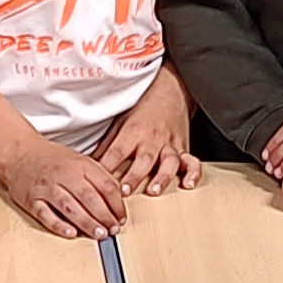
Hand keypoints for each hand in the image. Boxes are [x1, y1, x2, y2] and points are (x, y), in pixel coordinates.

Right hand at [0, 133, 127, 239]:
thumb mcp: (79, 160)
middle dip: (104, 216)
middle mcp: (64, 175)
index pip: (105, 185)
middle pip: (89, 198)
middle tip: (113, 229)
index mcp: (80, 165)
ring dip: (87, 223)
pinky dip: (58, 225)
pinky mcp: (31, 200)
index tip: (121, 216)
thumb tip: (117, 199)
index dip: (117, 204)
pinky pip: (45, 214)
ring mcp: (47, 188)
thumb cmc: (51, 159)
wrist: (19, 152)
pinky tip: (71, 233)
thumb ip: (97, 177)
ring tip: (99, 234)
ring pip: (70, 207)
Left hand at [91, 75, 198, 197]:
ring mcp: (170, 145)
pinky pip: (192, 162)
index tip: (100, 181)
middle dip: (134, 176)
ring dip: (161, 177)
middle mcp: (152, 140)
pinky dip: (192, 173)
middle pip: (143, 160)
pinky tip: (188, 184)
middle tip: (124, 192)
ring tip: (154, 191)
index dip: (108, 166)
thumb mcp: (121, 122)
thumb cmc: (143, 109)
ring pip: (168, 163)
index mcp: (133, 132)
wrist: (171, 90)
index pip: (117, 152)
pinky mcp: (184, 149)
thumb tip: (90, 165)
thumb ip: (108, 145)